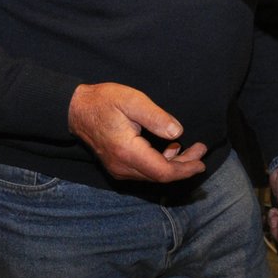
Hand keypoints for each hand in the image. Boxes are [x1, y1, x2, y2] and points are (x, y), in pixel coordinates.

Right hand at [67, 82, 208, 181]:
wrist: (75, 109)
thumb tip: (177, 133)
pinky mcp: (117, 166)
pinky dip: (160, 163)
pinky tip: (169, 149)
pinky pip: (144, 171)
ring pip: (152, 175)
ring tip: (191, 148)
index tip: (201, 161)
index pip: (162, 171)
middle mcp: (123, 166)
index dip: (185, 169)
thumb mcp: (132, 101)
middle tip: (201, 150)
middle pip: (160, 176)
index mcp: (128, 152)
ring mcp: (118, 168)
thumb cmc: (103, 101)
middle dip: (184, 166)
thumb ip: (156, 117)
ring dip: (174, 165)